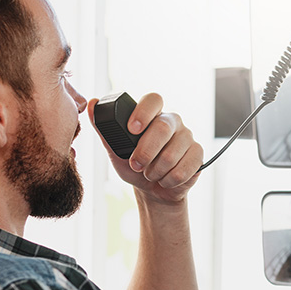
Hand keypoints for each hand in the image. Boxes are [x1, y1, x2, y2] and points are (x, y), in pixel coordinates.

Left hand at [88, 93, 202, 204]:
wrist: (152, 190)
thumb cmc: (133, 165)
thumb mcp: (114, 149)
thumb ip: (104, 128)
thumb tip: (92, 103)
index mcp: (153, 114)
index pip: (153, 99)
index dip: (143, 112)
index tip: (132, 129)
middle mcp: (172, 121)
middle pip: (163, 127)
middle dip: (145, 151)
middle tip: (135, 165)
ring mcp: (187, 137)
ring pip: (172, 153)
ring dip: (156, 171)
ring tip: (151, 174)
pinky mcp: (198, 155)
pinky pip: (185, 168)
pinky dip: (170, 180)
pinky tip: (166, 179)